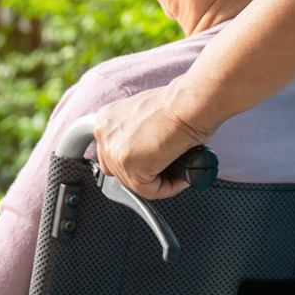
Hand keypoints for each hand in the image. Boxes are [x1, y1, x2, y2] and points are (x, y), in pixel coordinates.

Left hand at [94, 82, 219, 199]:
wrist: (189, 103)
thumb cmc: (178, 104)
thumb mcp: (145, 114)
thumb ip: (135, 133)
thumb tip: (143, 151)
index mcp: (107, 120)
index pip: (112, 154)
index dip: (134, 163)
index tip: (152, 164)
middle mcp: (105, 134)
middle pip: (119, 171)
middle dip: (145, 175)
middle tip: (167, 171)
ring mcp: (115, 151)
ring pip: (134, 183)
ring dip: (158, 183)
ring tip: (177, 175)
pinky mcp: (131, 165)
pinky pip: (149, 191)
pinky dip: (167, 189)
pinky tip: (180, 179)